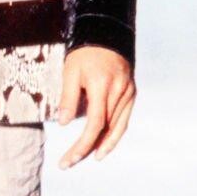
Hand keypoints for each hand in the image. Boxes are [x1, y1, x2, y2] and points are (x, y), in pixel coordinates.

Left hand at [55, 44, 134, 167]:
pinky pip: (124, 119)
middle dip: (87, 149)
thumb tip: (65, 124)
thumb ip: (68, 97)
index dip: (82, 145)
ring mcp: (128, 92)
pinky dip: (115, 135)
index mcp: (102, 86)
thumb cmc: (84, 53)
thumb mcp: (70, 71)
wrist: (107, 33)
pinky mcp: (131, 92)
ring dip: (103, 146)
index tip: (68, 159)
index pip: (94, 124)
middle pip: (105, 130)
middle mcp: (119, 91)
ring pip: (118, 128)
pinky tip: (104, 146)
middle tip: (69, 163)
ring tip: (87, 158)